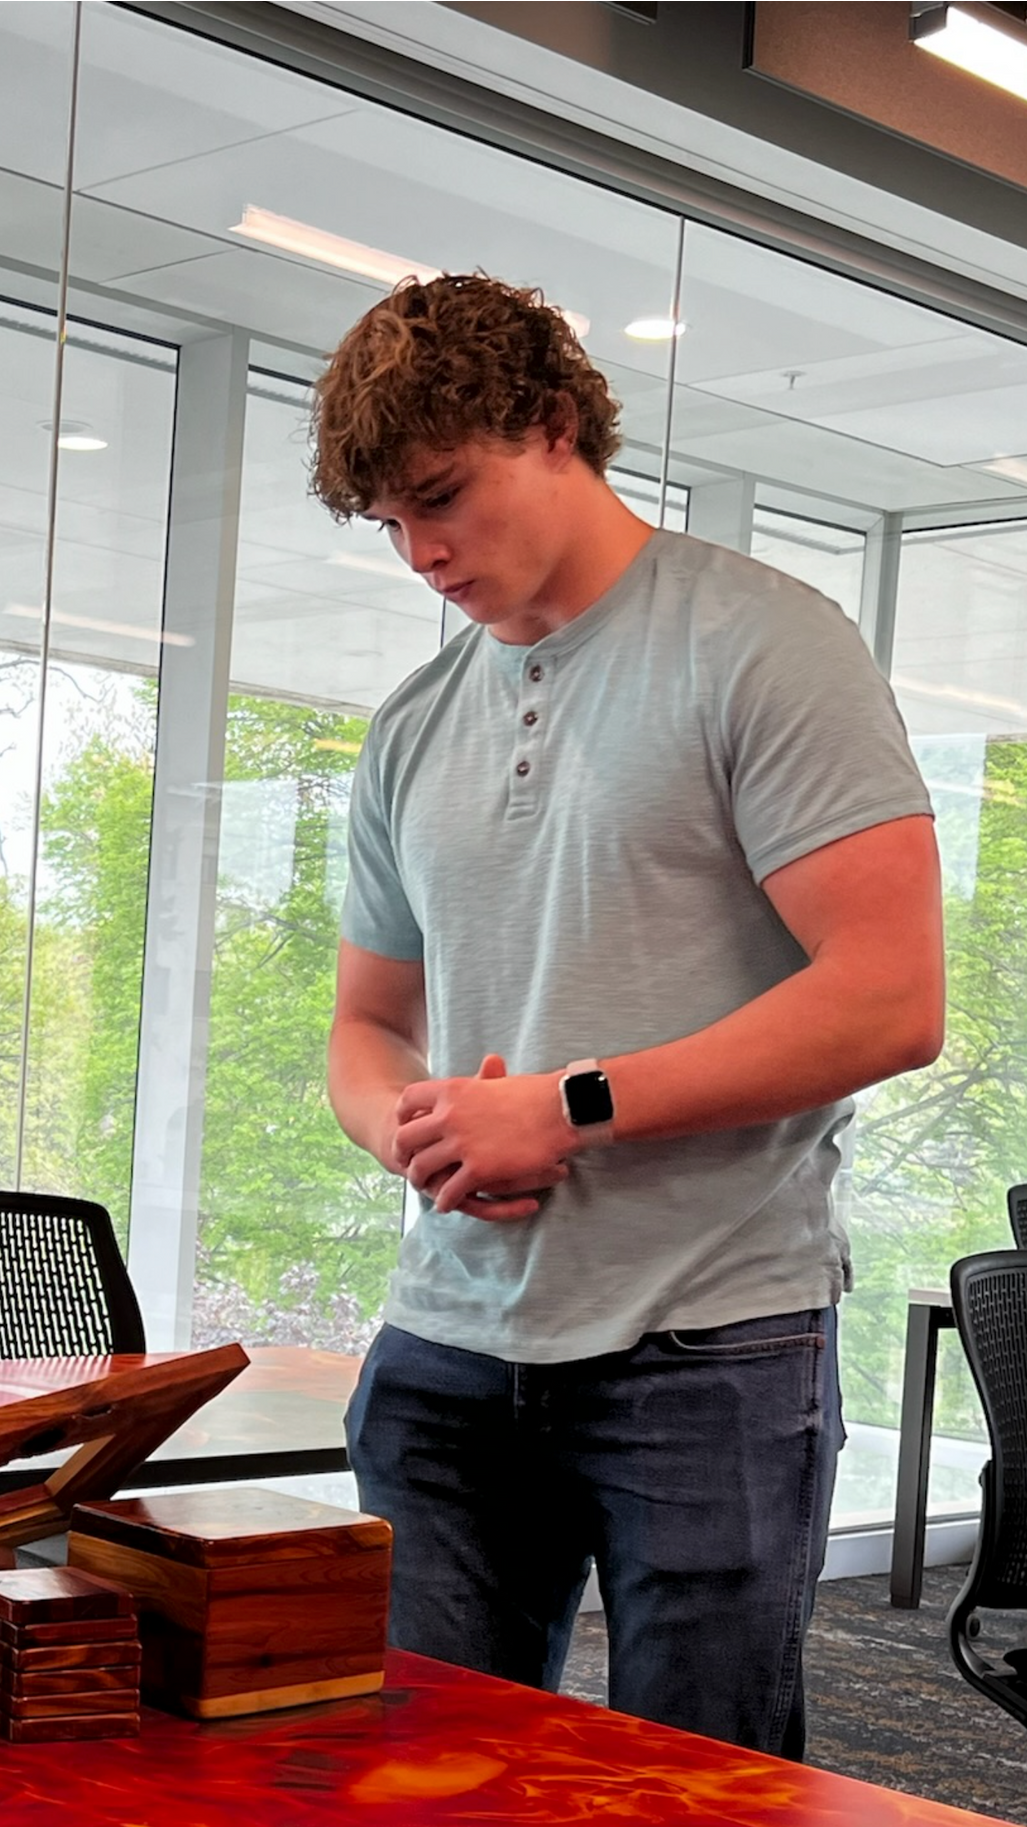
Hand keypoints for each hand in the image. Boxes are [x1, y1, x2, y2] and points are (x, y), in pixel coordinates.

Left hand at [397, 1053, 570, 1218]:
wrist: (559, 1109)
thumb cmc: (534, 1094)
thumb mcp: (496, 1082)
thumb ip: (479, 1082)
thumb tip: (485, 1068)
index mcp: (452, 1089)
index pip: (408, 1100)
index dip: (402, 1115)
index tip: (404, 1125)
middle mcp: (449, 1115)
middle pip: (406, 1137)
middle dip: (402, 1152)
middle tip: (406, 1162)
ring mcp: (461, 1143)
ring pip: (422, 1168)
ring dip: (419, 1180)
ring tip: (423, 1186)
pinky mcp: (478, 1169)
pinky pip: (449, 1191)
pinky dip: (445, 1200)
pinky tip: (447, 1203)